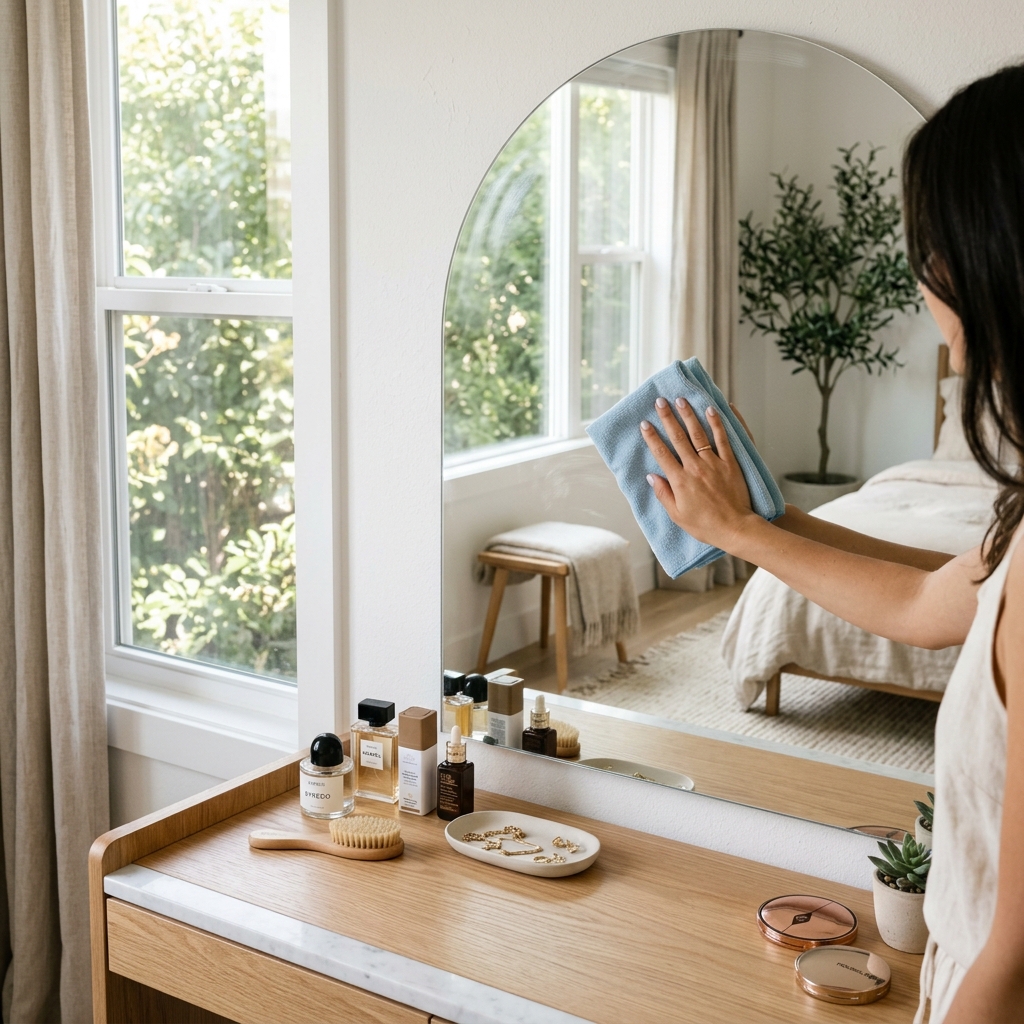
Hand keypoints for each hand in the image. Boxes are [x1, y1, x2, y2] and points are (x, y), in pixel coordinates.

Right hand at [640, 397, 755, 549]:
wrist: (735, 528)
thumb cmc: (705, 525)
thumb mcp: (677, 515)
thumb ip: (663, 494)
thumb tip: (652, 476)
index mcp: (680, 481)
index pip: (662, 453)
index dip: (652, 437)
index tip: (645, 424)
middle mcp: (695, 468)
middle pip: (678, 438)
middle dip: (667, 418)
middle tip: (660, 402)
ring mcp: (713, 464)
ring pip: (698, 434)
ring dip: (688, 415)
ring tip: (680, 400)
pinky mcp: (730, 463)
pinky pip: (722, 440)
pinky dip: (716, 424)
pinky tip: (710, 410)